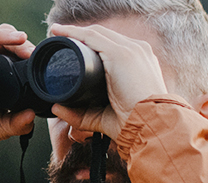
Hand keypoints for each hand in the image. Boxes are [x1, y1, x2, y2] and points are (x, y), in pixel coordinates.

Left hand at [47, 23, 168, 139]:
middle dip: (79, 34)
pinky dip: (74, 33)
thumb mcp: (103, 116)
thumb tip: (56, 109)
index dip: (89, 42)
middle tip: (57, 35)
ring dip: (73, 30)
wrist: (151, 126)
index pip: (111, 44)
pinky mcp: (121, 54)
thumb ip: (80, 114)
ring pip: (96, 33)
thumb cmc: (131, 124)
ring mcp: (131, 50)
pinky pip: (92, 37)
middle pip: (103, 35)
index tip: (69, 45)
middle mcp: (137, 51)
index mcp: (138, 62)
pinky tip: (60, 32)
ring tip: (55, 31)